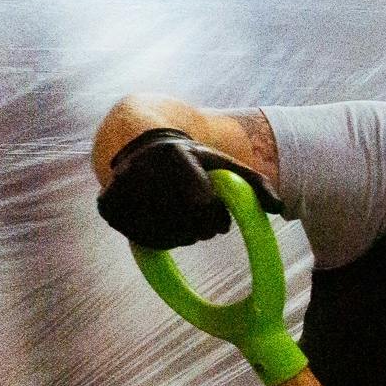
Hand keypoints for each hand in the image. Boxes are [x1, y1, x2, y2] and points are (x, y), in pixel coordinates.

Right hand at [95, 127, 283, 248]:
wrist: (144, 145)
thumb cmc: (194, 161)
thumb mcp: (225, 164)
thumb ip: (256, 183)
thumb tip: (279, 207)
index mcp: (177, 155)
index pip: (202, 204)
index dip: (215, 219)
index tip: (219, 218)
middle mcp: (143, 167)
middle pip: (183, 224)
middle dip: (201, 230)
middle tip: (201, 221)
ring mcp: (120, 186)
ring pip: (162, 236)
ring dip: (180, 237)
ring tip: (181, 218)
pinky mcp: (107, 205)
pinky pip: (139, 239)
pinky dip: (156, 239)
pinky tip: (160, 222)